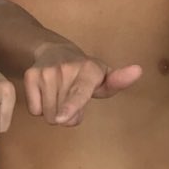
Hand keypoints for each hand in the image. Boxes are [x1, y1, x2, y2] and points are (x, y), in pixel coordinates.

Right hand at [24, 43, 141, 125]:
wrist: (54, 50)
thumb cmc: (85, 72)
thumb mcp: (104, 77)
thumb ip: (119, 81)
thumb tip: (138, 70)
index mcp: (88, 70)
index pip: (79, 93)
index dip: (72, 106)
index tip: (63, 119)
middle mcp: (65, 69)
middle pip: (62, 115)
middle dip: (68, 115)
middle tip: (72, 99)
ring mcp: (45, 72)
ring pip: (47, 114)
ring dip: (54, 112)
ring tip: (60, 96)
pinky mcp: (30, 76)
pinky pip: (34, 109)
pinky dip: (40, 107)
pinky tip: (47, 93)